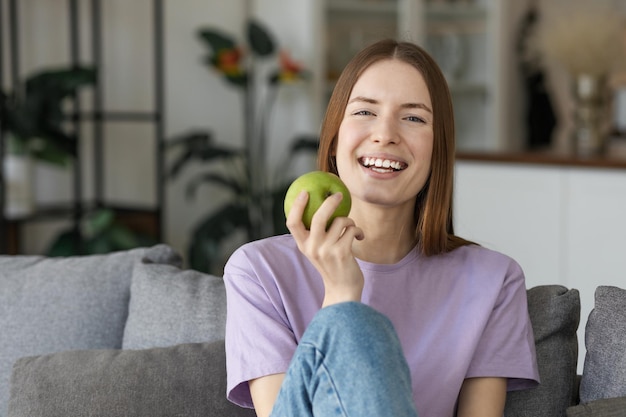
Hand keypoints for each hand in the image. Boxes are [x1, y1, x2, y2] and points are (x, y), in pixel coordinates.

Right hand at [286, 190, 364, 306]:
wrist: (343, 289)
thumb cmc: (332, 265)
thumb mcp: (317, 250)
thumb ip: (315, 233)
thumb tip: (321, 204)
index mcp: (303, 245)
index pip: (292, 223)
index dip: (297, 206)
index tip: (305, 192)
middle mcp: (312, 247)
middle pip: (318, 217)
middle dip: (330, 202)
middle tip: (338, 195)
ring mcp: (327, 250)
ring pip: (341, 221)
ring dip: (350, 221)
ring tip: (352, 229)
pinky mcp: (342, 252)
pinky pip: (352, 229)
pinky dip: (358, 231)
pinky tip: (359, 236)